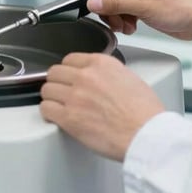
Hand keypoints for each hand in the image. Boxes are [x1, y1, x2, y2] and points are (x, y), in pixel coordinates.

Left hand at [40, 53, 164, 160]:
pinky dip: (49, 113)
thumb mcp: (129, 77)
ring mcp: (75, 95)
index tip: (68, 77)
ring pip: (47, 90)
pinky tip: (56, 116)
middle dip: (57, 82)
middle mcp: (85, 76)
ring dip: (52, 98)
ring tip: (59, 105)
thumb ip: (108, 73)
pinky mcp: (69, 117)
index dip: (68, 70)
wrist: (146, 134)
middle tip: (62, 92)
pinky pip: (45, 109)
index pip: (70, 59)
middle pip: (55, 72)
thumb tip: (99, 79)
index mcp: (101, 63)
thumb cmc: (144, 112)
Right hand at [76, 0, 191, 42]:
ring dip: (115, 16)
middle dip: (106, 7)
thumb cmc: (182, 6)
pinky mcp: (144, 3)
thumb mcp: (144, 5)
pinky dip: (123, 20)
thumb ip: (115, 3)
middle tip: (109, 19)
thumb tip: (93, 2)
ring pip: (114, 2)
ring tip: (125, 26)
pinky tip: (131, 27)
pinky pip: (123, 10)